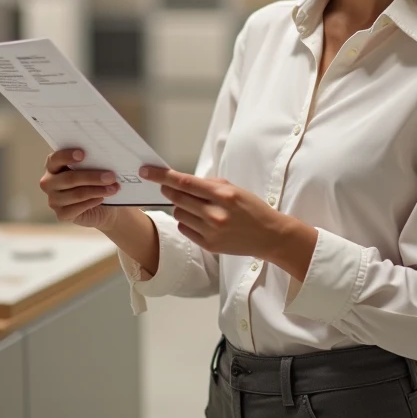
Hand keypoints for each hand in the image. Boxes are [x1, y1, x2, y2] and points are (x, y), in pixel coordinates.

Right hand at [40, 149, 126, 229]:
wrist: (104, 206)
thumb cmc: (96, 181)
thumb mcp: (94, 168)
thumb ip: (92, 162)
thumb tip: (104, 158)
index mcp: (53, 166)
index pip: (55, 159)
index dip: (67, 156)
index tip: (82, 154)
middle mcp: (49, 182)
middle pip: (69, 178)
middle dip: (92, 177)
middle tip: (111, 176)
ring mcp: (53, 200)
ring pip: (76, 194)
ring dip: (97, 190)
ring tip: (113, 188)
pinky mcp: (61, 214)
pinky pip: (76, 208)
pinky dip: (91, 202)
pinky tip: (101, 198)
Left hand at [139, 166, 294, 260]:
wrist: (270, 236)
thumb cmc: (252, 208)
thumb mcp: (235, 189)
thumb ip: (209, 185)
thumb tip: (182, 181)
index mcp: (223, 195)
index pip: (185, 183)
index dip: (162, 176)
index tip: (146, 171)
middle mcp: (215, 214)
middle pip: (177, 198)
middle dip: (169, 190)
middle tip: (167, 187)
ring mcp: (211, 232)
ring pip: (179, 214)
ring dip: (181, 207)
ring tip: (196, 207)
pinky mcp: (209, 246)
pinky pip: (184, 229)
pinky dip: (187, 222)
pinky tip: (200, 220)